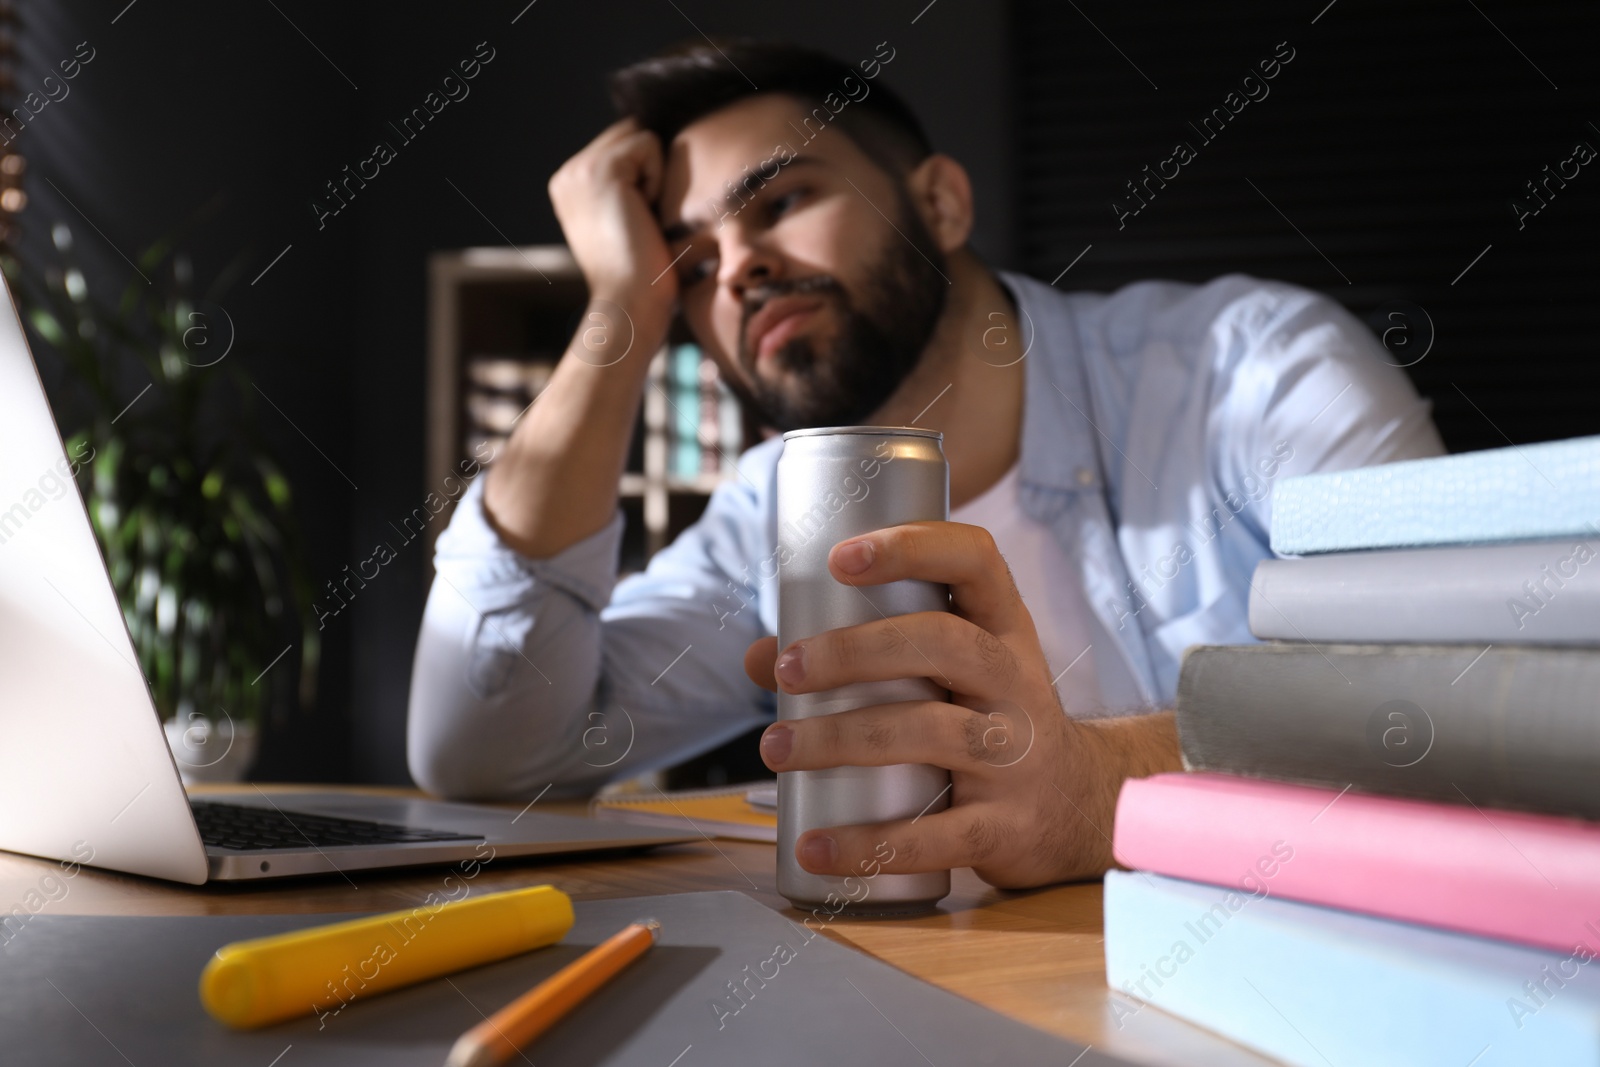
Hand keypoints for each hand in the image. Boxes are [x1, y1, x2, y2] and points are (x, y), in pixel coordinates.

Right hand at [547, 118, 676, 331]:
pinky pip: (649, 144)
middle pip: (630, 133)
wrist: (628, 305)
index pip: (622, 145)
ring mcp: (580, 169)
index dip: (646, 173)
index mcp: (571, 186)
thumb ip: (630, 187)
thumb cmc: (641, 278)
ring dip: (655, 176)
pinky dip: (658, 178)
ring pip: (640, 136)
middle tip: (644, 220)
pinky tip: (645, 213)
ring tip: (643, 218)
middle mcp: (569, 173)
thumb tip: (659, 152)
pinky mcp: (602, 169)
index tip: (641, 219)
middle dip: (650, 170)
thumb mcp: (629, 224)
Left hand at [744, 522, 1181, 888]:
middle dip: (855, 650)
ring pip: (932, 732)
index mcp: (1002, 628)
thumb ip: (861, 658)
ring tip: (777, 747)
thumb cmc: (989, 721)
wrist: (1079, 809)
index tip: (840, 557)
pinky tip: (816, 846)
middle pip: (942, 644)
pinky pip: (936, 834)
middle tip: (787, 669)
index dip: (911, 547)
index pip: (974, 561)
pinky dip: (871, 843)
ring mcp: (1017, 755)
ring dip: (842, 738)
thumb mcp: (948, 675)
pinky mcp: (1007, 827)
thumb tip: (760, 657)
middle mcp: (1016, 681)